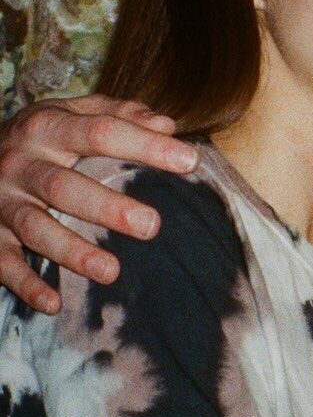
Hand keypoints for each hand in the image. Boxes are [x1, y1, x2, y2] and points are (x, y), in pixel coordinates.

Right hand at [0, 96, 198, 312]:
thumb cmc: (38, 136)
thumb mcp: (69, 113)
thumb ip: (116, 115)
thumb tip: (167, 126)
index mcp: (47, 128)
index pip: (100, 132)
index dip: (145, 145)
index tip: (189, 162)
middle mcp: (22, 164)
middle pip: (63, 187)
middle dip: (106, 208)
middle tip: (151, 225)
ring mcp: (2, 202)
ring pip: (35, 227)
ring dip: (72, 252)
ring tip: (111, 271)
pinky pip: (5, 262)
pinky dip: (26, 284)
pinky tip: (53, 304)